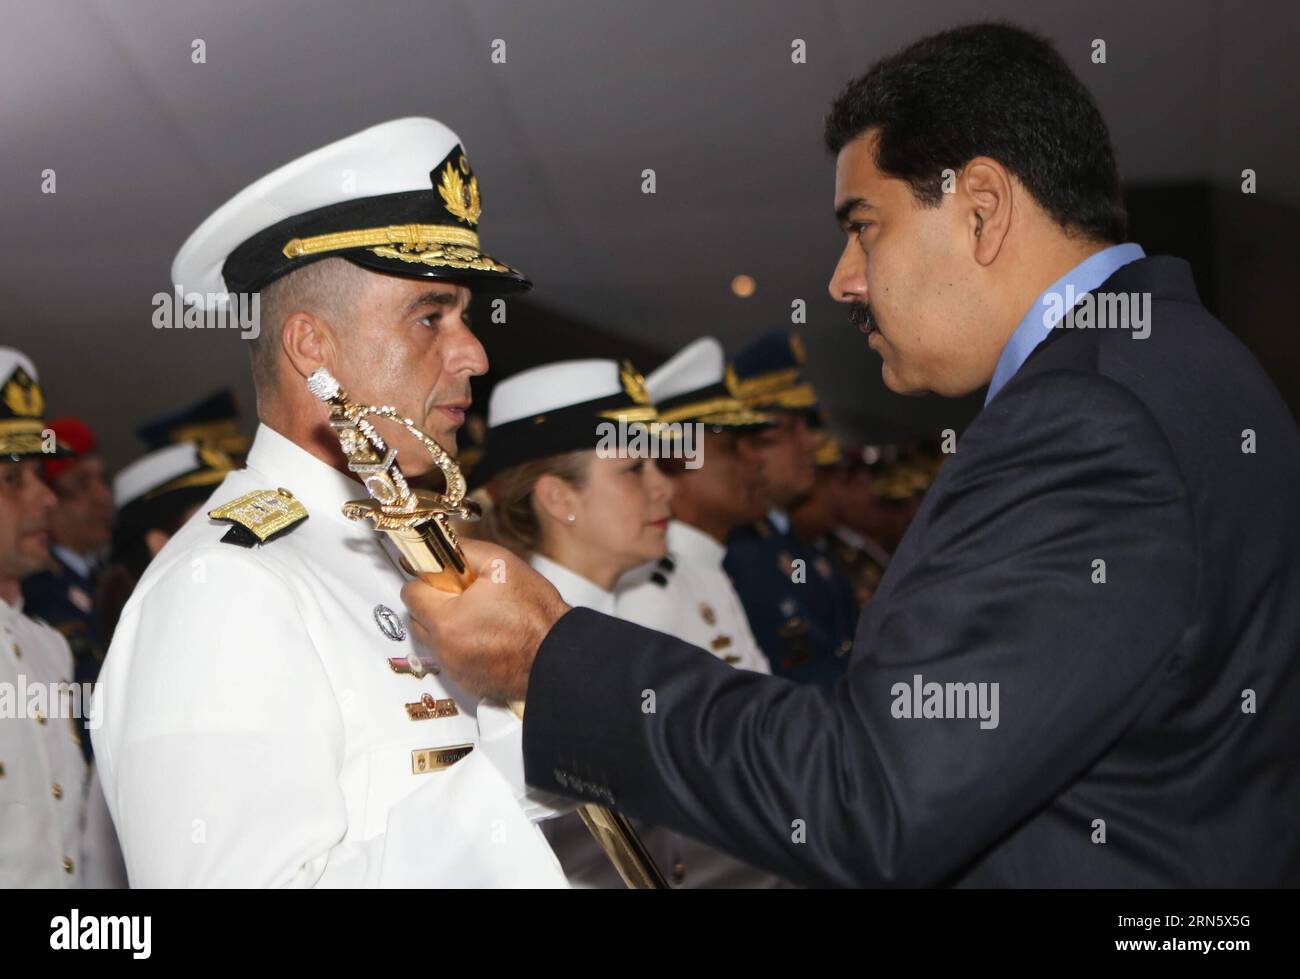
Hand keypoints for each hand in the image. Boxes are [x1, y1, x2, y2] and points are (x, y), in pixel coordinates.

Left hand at [400, 539, 570, 702]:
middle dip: (436, 604)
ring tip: (483, 617)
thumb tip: (441, 546)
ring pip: (436, 640)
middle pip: (419, 618)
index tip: (446, 578)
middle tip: (467, 596)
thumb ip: (464, 550)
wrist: (559, 655)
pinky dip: (464, 647)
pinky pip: (453, 659)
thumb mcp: (501, 564)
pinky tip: (490, 637)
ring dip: (450, 627)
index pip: (410, 593)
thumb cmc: (536, 614)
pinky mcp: (468, 682)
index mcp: (446, 619)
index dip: (430, 580)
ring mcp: (456, 669)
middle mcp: (445, 649)